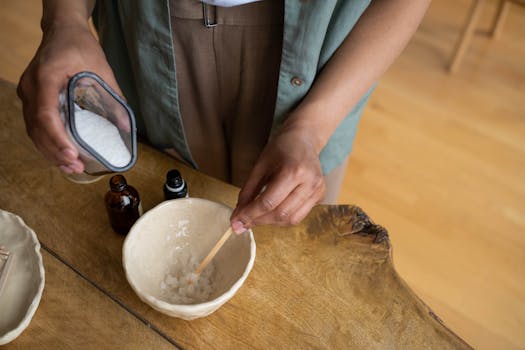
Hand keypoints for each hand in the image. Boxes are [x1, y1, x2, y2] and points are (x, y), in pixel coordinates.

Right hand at [17, 21, 122, 173]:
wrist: (62, 30)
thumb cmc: (80, 46)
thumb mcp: (101, 68)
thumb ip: (113, 97)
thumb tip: (126, 127)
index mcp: (46, 77)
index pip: (46, 115)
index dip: (57, 138)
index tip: (72, 155)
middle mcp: (31, 87)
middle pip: (37, 128)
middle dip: (55, 151)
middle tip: (76, 167)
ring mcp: (28, 93)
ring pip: (33, 130)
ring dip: (50, 151)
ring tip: (71, 167)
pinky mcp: (32, 98)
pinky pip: (35, 125)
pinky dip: (48, 142)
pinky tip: (62, 155)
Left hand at [230, 123, 325, 232]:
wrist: (304, 139)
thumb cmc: (281, 148)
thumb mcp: (260, 166)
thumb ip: (248, 192)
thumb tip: (238, 216)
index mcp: (294, 171)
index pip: (268, 202)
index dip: (250, 215)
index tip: (236, 222)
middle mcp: (310, 183)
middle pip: (280, 214)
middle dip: (259, 220)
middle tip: (243, 221)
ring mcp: (318, 190)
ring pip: (291, 219)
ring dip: (271, 222)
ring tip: (257, 215)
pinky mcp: (320, 196)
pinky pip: (298, 216)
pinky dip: (282, 218)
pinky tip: (273, 210)